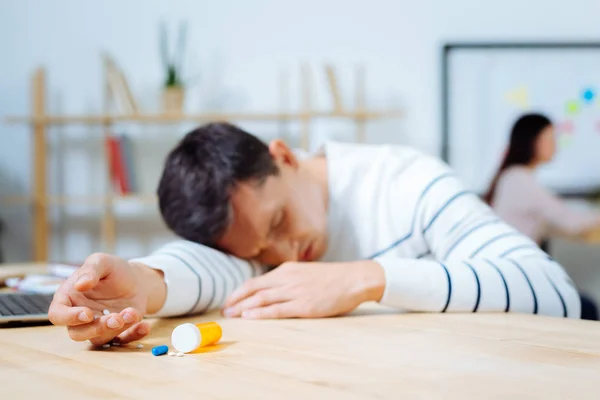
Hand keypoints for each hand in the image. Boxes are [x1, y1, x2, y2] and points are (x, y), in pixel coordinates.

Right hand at [48, 253, 163, 344]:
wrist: (135, 278)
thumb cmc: (112, 269)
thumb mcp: (102, 262)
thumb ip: (90, 270)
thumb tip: (79, 285)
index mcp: (69, 299)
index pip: (57, 314)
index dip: (69, 317)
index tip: (87, 313)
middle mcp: (80, 317)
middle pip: (77, 333)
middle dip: (96, 328)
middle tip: (115, 318)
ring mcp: (98, 326)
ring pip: (100, 339)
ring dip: (116, 330)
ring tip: (132, 314)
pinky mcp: (117, 332)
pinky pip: (122, 341)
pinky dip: (134, 336)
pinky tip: (144, 326)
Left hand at [222, 260, 384, 318]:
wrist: (354, 278)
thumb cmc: (332, 278)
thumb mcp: (305, 272)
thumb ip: (288, 279)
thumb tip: (271, 289)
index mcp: (286, 270)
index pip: (255, 281)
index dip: (239, 292)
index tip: (229, 301)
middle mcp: (287, 279)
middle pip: (254, 289)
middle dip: (236, 300)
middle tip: (224, 310)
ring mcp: (295, 291)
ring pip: (262, 299)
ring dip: (243, 308)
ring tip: (232, 316)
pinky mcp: (304, 305)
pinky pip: (277, 310)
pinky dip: (261, 313)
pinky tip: (250, 318)